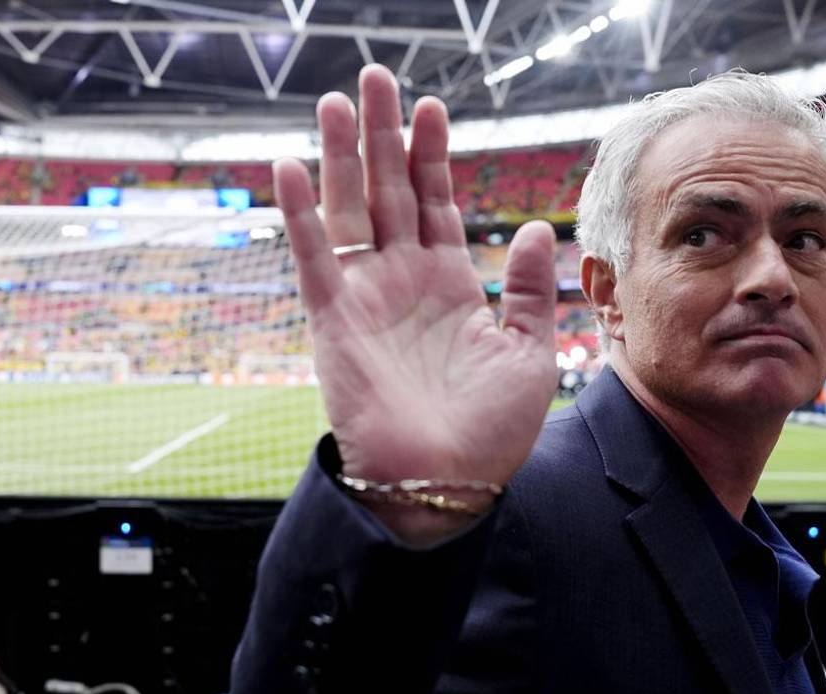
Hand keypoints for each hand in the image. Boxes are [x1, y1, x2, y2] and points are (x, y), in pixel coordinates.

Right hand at [273, 66, 556, 543]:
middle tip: (376, 78)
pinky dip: (300, 213)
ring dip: (342, 155)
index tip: (431, 108)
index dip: (432, 157)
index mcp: (448, 287)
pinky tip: (291, 165)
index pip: (434, 205)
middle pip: (389, 191)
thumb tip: (534, 228)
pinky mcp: (334, 321)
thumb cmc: (491, 432)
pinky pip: (313, 257)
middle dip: (384, 135)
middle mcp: (403, 282)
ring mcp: (366, 297)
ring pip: (349, 210)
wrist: (448, 485)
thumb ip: (526, 291)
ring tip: (339, 101)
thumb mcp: (530, 354)